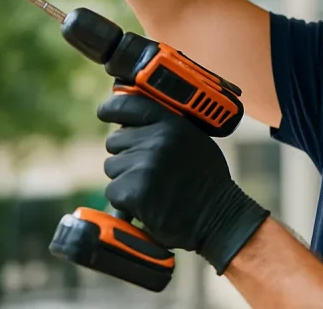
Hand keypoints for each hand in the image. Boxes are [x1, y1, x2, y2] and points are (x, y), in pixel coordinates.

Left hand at [98, 94, 269, 273]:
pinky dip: (125, 200)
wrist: (218, 217)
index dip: (111, 109)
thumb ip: (165, 128)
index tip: (104, 112)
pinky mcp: (134, 191)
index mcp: (173, 124)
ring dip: (125, 179)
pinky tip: (148, 203)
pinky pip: (113, 191)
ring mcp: (145, 165)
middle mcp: (158, 139)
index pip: (129, 105)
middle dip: (126, 155)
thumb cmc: (205, 181)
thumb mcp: (193, 141)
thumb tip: (128, 122)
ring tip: (153, 188)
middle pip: (115, 140)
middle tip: (150, 171)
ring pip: (112, 167)